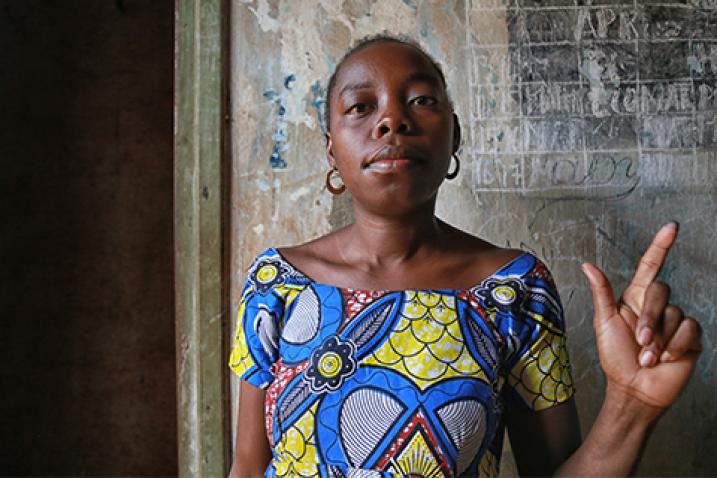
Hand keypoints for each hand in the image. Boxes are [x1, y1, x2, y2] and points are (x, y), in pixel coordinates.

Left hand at [581, 223, 701, 410]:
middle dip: (650, 318)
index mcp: (635, 299)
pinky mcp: (690, 338)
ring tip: (648, 356)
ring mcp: (675, 322)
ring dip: (660, 338)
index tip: (672, 227)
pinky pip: (690, 329)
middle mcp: (656, 307)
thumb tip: (588, 265)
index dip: (660, 246)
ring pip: (677, 313)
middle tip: (640, 341)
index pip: (651, 266)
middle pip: (662, 291)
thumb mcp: (604, 322)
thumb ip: (601, 293)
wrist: (634, 389)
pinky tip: (666, 358)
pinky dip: (676, 345)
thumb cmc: (615, 358)